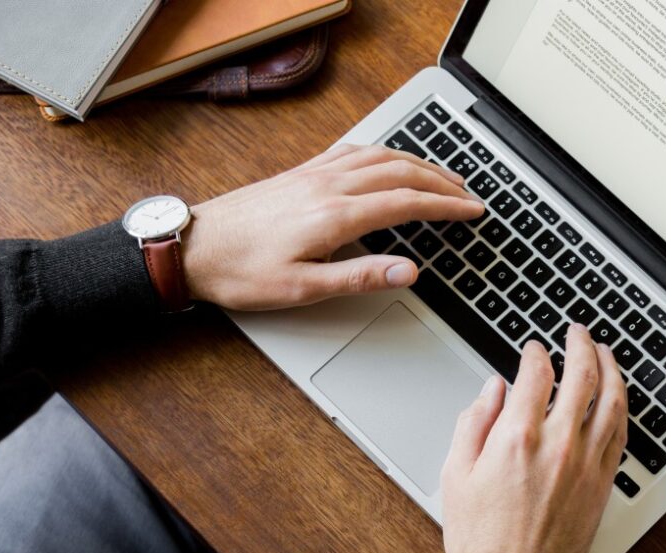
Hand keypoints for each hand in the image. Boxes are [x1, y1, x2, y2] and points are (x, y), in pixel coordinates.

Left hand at [182, 145, 484, 309]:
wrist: (192, 247)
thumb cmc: (241, 271)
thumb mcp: (302, 289)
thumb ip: (360, 277)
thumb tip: (409, 270)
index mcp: (334, 215)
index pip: (407, 202)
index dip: (446, 206)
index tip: (472, 211)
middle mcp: (328, 185)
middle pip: (400, 172)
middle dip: (441, 182)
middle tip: (469, 195)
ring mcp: (314, 174)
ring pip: (380, 156)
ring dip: (417, 163)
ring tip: (443, 177)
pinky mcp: (301, 172)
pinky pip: (353, 151)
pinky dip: (384, 153)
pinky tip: (389, 160)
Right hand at [441, 324, 628, 552]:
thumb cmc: (479, 540)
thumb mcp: (456, 474)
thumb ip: (475, 422)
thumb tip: (493, 389)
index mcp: (517, 438)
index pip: (537, 373)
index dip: (536, 352)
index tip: (533, 348)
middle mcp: (558, 446)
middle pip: (583, 377)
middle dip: (581, 345)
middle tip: (577, 332)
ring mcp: (586, 466)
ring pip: (612, 402)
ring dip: (612, 369)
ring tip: (606, 353)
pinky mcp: (602, 487)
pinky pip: (621, 436)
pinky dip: (622, 408)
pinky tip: (618, 399)